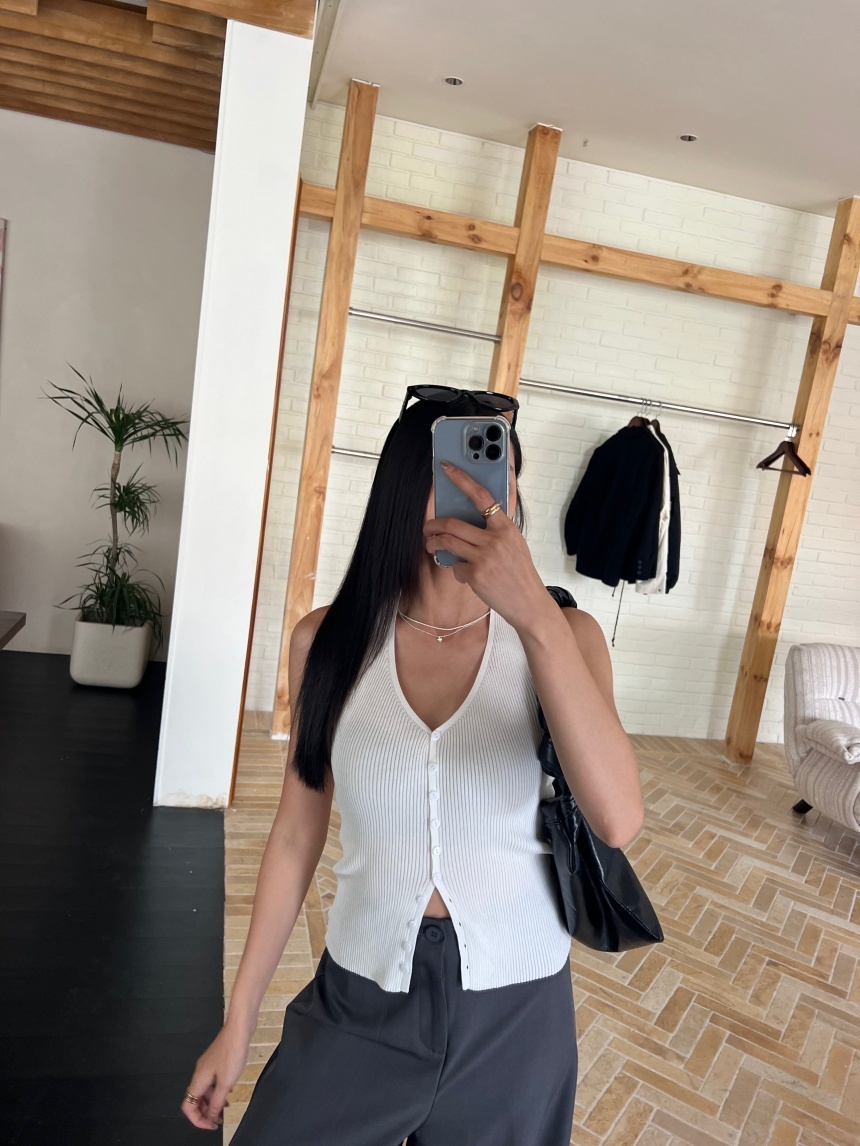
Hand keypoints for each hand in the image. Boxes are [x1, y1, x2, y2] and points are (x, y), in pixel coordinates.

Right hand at [181, 1024, 248, 1129]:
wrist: (239, 1029)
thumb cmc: (232, 1052)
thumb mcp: (226, 1083)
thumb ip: (217, 1102)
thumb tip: (211, 1115)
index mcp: (198, 1079)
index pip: (188, 1106)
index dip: (197, 1120)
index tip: (211, 1125)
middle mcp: (200, 1073)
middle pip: (195, 1099)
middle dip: (205, 1112)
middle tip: (217, 1120)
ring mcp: (207, 1066)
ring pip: (205, 1090)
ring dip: (212, 1102)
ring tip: (225, 1108)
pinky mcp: (216, 1061)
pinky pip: (212, 1081)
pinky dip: (217, 1090)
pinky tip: (228, 1091)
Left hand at [424, 461, 548, 631]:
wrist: (529, 603)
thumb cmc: (519, 572)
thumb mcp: (515, 543)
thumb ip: (497, 527)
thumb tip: (474, 511)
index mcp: (506, 527)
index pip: (481, 496)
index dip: (462, 479)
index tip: (446, 467)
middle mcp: (495, 539)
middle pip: (452, 524)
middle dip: (433, 525)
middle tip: (428, 528)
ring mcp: (484, 557)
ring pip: (447, 543)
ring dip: (433, 543)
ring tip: (432, 545)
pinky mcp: (475, 575)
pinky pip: (455, 567)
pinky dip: (456, 570)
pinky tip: (466, 575)